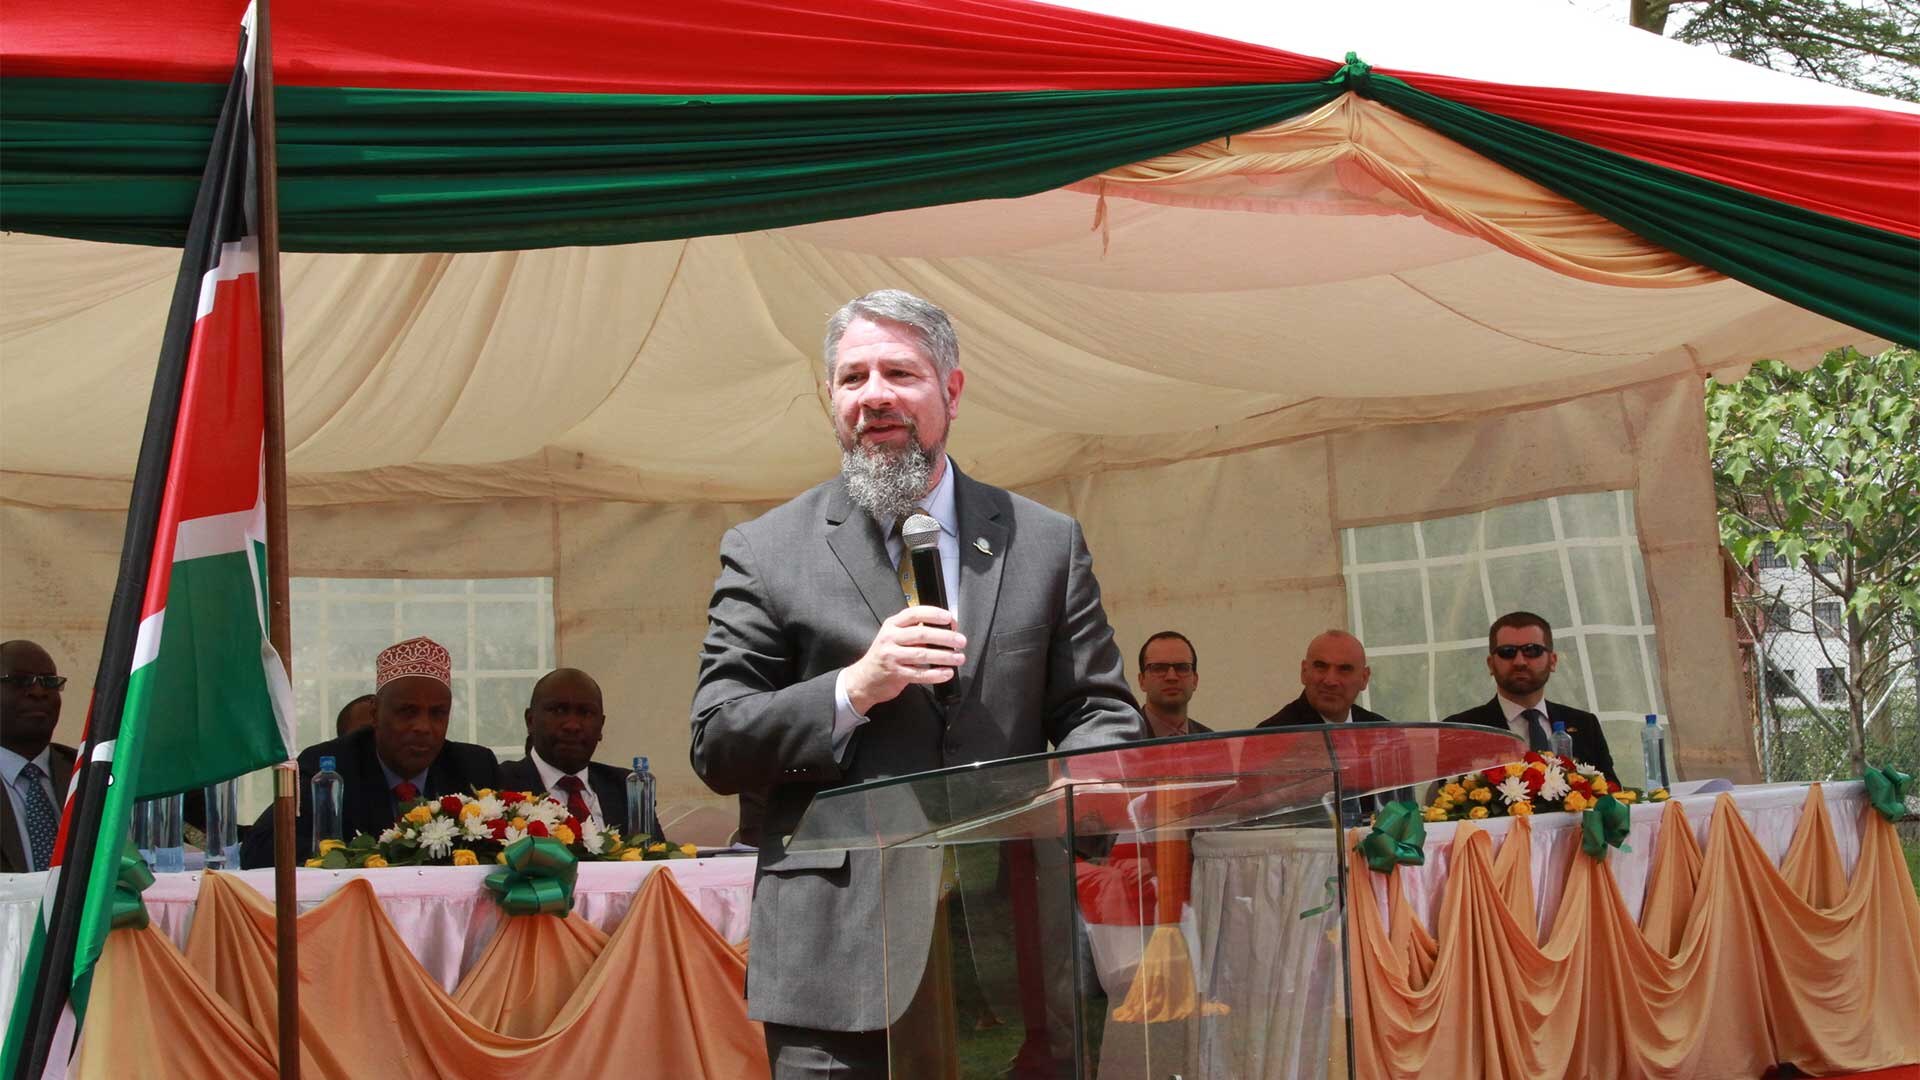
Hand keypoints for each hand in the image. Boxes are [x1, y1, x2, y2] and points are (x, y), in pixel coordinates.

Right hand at [844, 606, 966, 714]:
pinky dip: (935, 674)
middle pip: (921, 634)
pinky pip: (919, 675)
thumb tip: (946, 629)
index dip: (933, 614)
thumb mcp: (894, 637)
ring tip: (959, 657)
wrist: (864, 679)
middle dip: (945, 637)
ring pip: (922, 655)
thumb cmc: (885, 655)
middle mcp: (890, 639)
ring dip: (944, 656)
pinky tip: (947, 673)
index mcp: (892, 625)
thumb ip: (914, 631)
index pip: (914, 614)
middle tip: (961, 640)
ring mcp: (891, 657)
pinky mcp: (895, 674)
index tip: (949, 618)